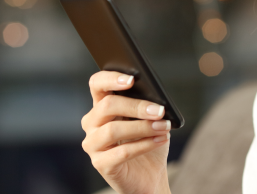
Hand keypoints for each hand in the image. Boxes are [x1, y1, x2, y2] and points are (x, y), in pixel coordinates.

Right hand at [81, 71, 171, 193]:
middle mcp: (92, 123)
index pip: (97, 84)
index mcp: (101, 106)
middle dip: (137, 106)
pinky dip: (144, 145)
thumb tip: (156, 97)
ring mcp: (93, 144)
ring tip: (164, 127)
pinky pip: (121, 152)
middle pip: (107, 105)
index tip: (132, 79)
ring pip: (113, 130)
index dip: (111, 78)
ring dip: (143, 127)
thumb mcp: (149, 119)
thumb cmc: (147, 142)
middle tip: (160, 110)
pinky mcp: (100, 164)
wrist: (150, 176)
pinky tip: (160, 140)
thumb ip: (147, 105)